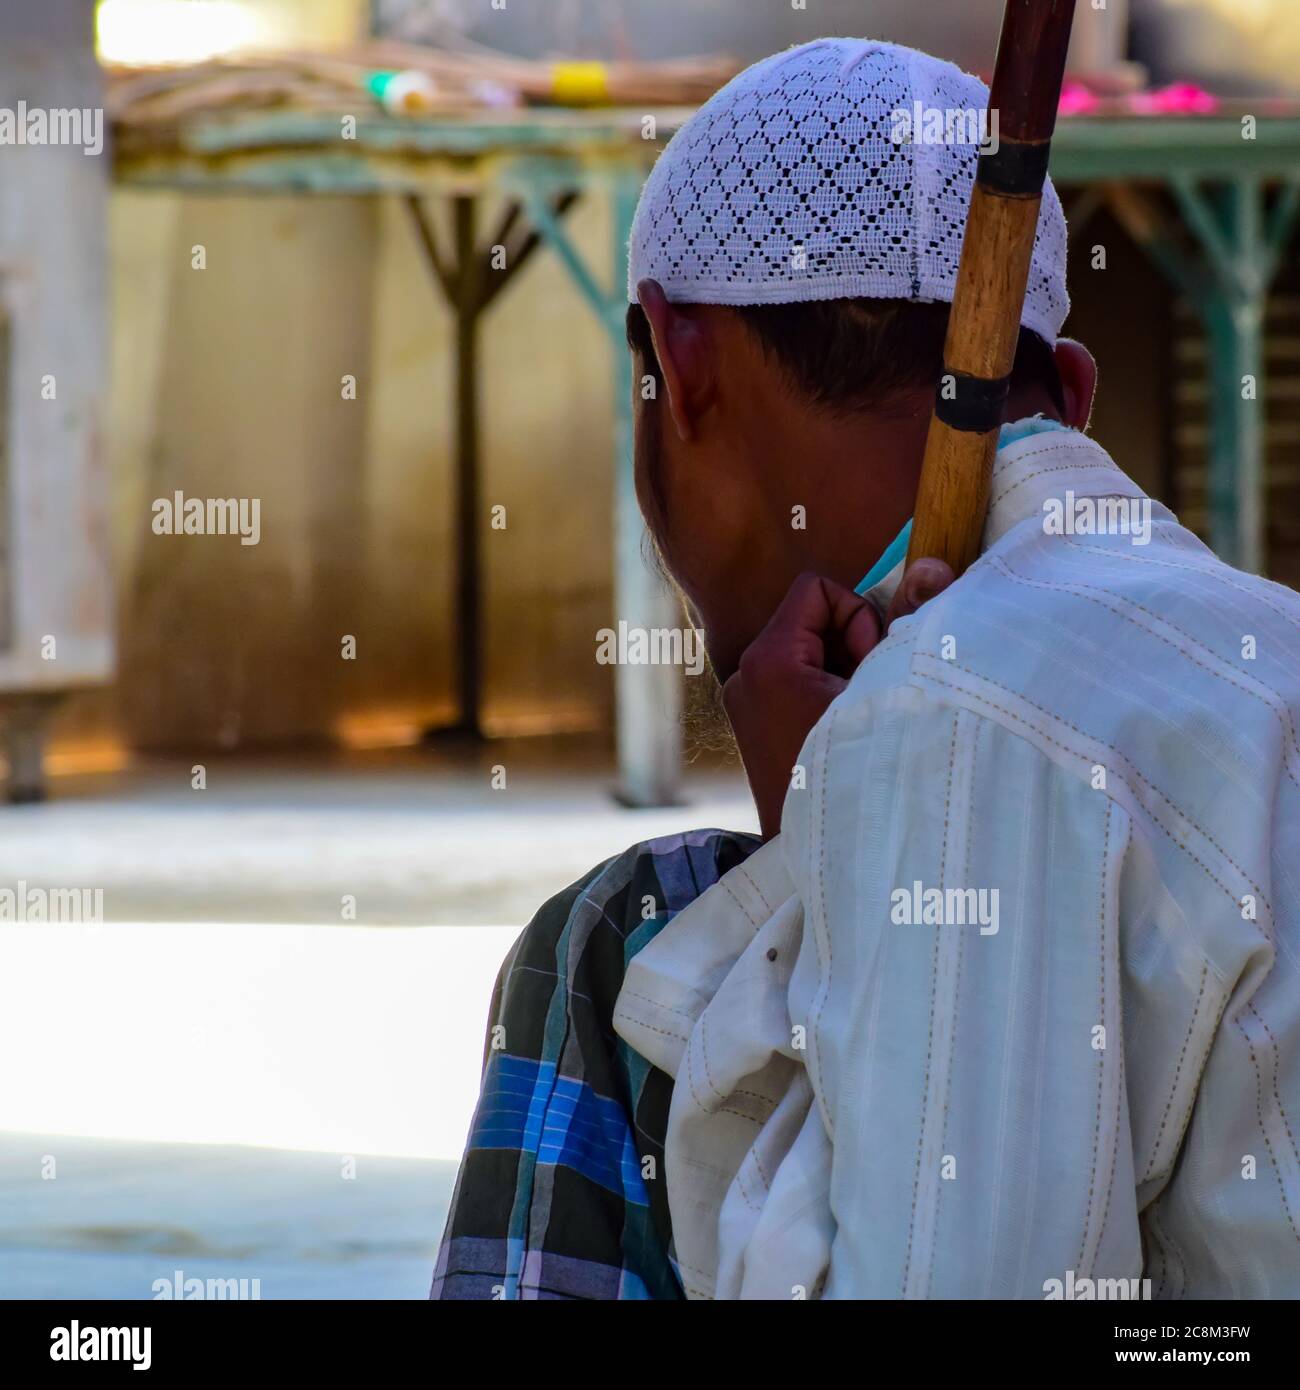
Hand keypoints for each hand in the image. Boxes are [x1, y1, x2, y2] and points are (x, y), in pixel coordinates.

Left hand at [722, 560, 953, 839]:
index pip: (817, 590)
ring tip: (858, 719)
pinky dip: (826, 695)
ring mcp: (745, 703)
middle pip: (811, 620)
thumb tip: (933, 566)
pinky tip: (843, 734)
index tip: (868, 666)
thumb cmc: (865, 769)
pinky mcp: (754, 726)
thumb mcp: (891, 689)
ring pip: (808, 653)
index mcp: (768, 660)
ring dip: (843, 674)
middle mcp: (745, 675)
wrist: (826, 857)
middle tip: (868, 697)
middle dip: (852, 647)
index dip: (856, 617)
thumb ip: (910, 622)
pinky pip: (796, 682)